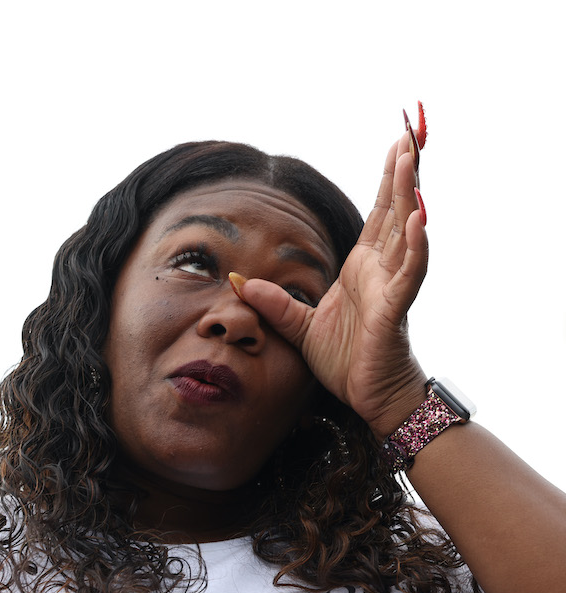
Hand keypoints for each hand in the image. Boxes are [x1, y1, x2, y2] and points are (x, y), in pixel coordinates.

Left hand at [237, 136, 428, 436]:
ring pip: (406, 230)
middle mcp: (382, 268)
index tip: (397, 143)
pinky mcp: (395, 308)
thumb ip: (272, 302)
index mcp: (364, 266)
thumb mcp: (298, 326)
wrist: (369, 398)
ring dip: (410, 193)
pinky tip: (420, 216)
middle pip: (396, 209)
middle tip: (410, 128)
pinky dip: (416, 245)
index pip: (379, 212)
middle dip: (403, 170)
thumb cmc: (345, 360)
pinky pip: (409, 272)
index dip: (388, 178)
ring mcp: (392, 285)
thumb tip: (239, 281)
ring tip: (412, 156)